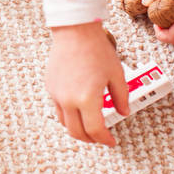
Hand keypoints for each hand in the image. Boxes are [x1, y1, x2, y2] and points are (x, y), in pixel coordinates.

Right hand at [46, 22, 128, 145]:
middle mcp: (68, 99)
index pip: (95, 130)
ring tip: (88, 127)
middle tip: (100, 138)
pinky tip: (78, 110)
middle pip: (77, 132)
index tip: (111, 141)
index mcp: (87, 99)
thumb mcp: (116, 74)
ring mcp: (57, 94)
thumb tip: (123, 111)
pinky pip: (58, 109)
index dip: (105, 140)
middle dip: (90, 139)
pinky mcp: (51, 87)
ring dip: (77, 130)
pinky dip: (68, 116)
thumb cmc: (95, 49)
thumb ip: (121, 97)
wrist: (74, 31)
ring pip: (64, 123)